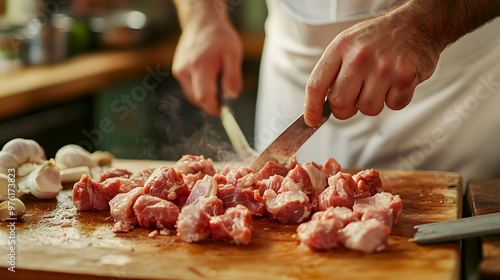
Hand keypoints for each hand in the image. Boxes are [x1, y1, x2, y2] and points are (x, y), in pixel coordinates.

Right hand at [172, 18, 242, 115]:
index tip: (224, 110)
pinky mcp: (178, 71)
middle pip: (197, 99)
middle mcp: (184, 70)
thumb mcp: (233, 54)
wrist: (202, 22)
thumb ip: (233, 77)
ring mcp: (179, 71)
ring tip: (216, 77)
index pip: (204, 98)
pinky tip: (208, 75)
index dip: (215, 108)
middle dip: (212, 101)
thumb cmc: (218, 36)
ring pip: (193, 95)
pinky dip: (200, 87)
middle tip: (224, 90)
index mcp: (199, 66)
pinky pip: (190, 88)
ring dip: (206, 94)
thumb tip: (232, 96)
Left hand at [304, 7, 442, 125]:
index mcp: (341, 47)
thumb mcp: (348, 44)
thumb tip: (320, 105)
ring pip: (368, 109)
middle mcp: (359, 57)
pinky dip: (395, 99)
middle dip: (345, 108)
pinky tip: (396, 82)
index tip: (312, 120)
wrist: (416, 23)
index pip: (316, 85)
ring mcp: (383, 68)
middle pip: (339, 103)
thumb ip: (333, 71)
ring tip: (380, 84)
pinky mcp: (405, 77)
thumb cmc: (379, 37)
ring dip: (373, 103)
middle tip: (355, 98)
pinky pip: (393, 106)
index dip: (311, 108)